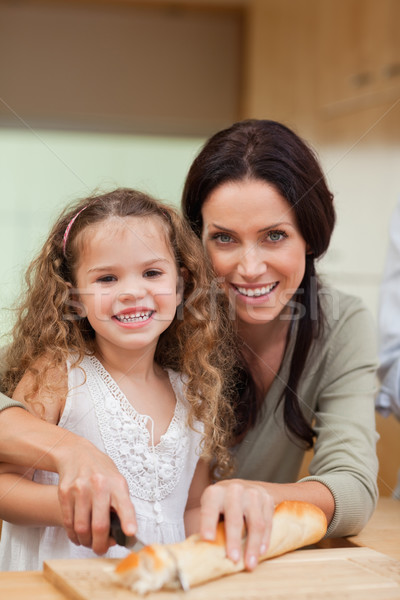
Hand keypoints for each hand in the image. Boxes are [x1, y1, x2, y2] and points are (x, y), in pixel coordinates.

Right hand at [56, 438, 136, 554]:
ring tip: (90, 543)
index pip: (124, 505)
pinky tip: (79, 536)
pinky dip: (74, 535)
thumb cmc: (102, 472)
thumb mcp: (117, 481)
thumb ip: (121, 504)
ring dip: (86, 542)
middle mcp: (99, 485)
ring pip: (81, 528)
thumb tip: (122, 533)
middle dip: (101, 545)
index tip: (131, 533)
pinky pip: (68, 523)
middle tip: (101, 549)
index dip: (128, 521)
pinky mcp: (64, 493)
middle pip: (99, 525)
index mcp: (117, 484)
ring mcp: (80, 489)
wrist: (77, 454)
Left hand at [199, 479, 273, 570]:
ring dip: (253, 545)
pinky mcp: (266, 498)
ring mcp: (252, 493)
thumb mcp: (207, 511)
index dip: (208, 523)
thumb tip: (195, 553)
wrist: (239, 489)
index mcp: (214, 493)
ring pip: (255, 522)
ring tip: (250, 563)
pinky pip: (268, 522)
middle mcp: (233, 489)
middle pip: (234, 518)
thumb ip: (201, 528)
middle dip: (234, 540)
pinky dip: (265, 539)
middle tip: (233, 559)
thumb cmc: (219, 507)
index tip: (207, 539)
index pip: (209, 510)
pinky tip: (261, 552)